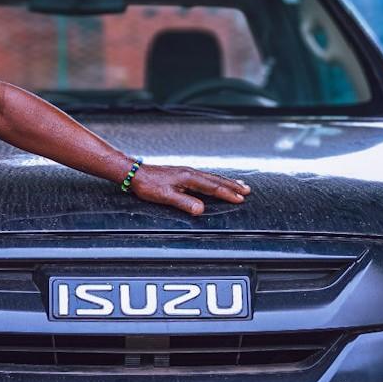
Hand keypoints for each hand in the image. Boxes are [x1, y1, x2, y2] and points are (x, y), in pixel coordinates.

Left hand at [129, 164, 249, 215]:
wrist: (135, 173)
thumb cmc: (148, 185)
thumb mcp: (165, 196)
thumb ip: (184, 202)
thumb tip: (201, 209)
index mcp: (189, 178)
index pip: (213, 187)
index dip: (227, 194)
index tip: (240, 199)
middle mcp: (190, 173)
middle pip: (216, 180)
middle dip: (232, 186)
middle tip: (247, 190)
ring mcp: (187, 172)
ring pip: (211, 177)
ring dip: (226, 181)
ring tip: (238, 184)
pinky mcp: (182, 172)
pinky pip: (204, 176)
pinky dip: (215, 179)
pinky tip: (215, 181)